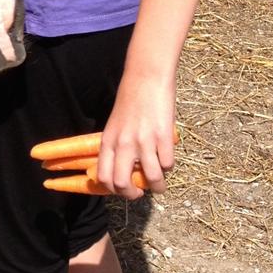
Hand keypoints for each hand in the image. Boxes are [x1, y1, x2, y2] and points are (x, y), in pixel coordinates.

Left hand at [94, 74, 176, 198]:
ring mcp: (144, 141)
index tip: (123, 189)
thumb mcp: (115, 124)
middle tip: (140, 193)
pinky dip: (169, 167)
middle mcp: (123, 144)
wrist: (146, 77)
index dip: (113, 190)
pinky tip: (167, 160)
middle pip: (122, 184)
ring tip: (160, 186)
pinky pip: (168, 163)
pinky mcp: (163, 136)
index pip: (103, 177)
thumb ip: (117, 146)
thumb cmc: (130, 99)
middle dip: (132, 195)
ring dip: (158, 187)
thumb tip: (124, 169)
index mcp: (108, 141)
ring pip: (152, 178)